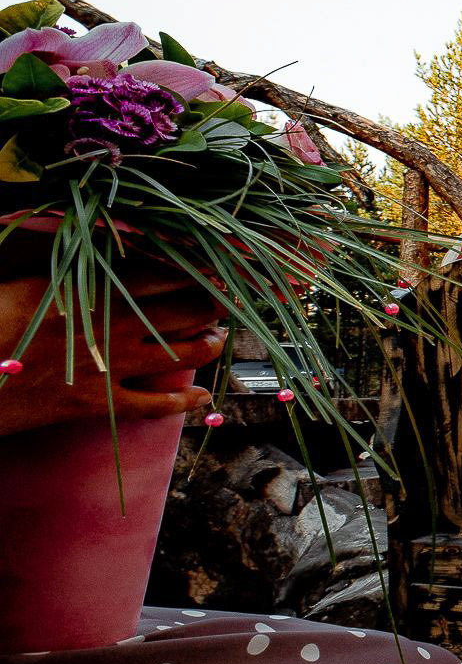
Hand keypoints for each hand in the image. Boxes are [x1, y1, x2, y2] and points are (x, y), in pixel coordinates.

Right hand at [0, 276, 226, 438]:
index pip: (167, 272)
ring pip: (184, 354)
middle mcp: (113, 325)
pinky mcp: (99, 404)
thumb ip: (79, 272)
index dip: (198, 269)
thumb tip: (111, 259)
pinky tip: (203, 398)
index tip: (215, 265)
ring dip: (210, 345)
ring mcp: (111, 367)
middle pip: (187, 310)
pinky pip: (156, 405)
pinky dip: (186, 403)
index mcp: (96, 288)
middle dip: (213, 305)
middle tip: (223, 301)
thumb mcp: (37, 282)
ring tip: (217, 339)